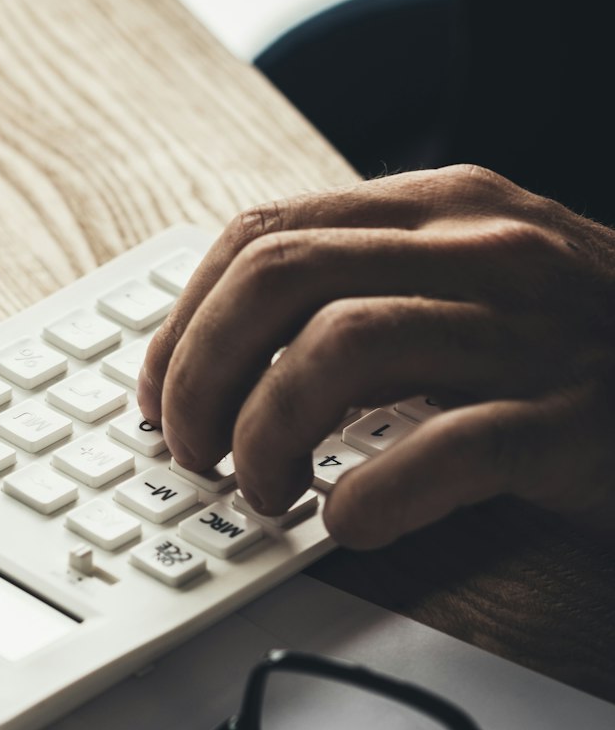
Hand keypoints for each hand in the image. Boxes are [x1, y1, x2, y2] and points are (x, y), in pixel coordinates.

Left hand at [138, 165, 614, 547]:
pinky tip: (349, 521)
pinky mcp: (574, 421)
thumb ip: (380, 284)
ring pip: (338, 350)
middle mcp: (483, 250)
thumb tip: (238, 345)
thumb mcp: (489, 279)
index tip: (159, 389)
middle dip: (199, 371)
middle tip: (186, 450)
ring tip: (263, 493)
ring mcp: (532, 332)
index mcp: (447, 208)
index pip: (265, 232)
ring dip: (265, 433)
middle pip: (279, 278)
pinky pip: (445, 449)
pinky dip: (372, 494)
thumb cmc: (600, 348)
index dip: (186, 318)